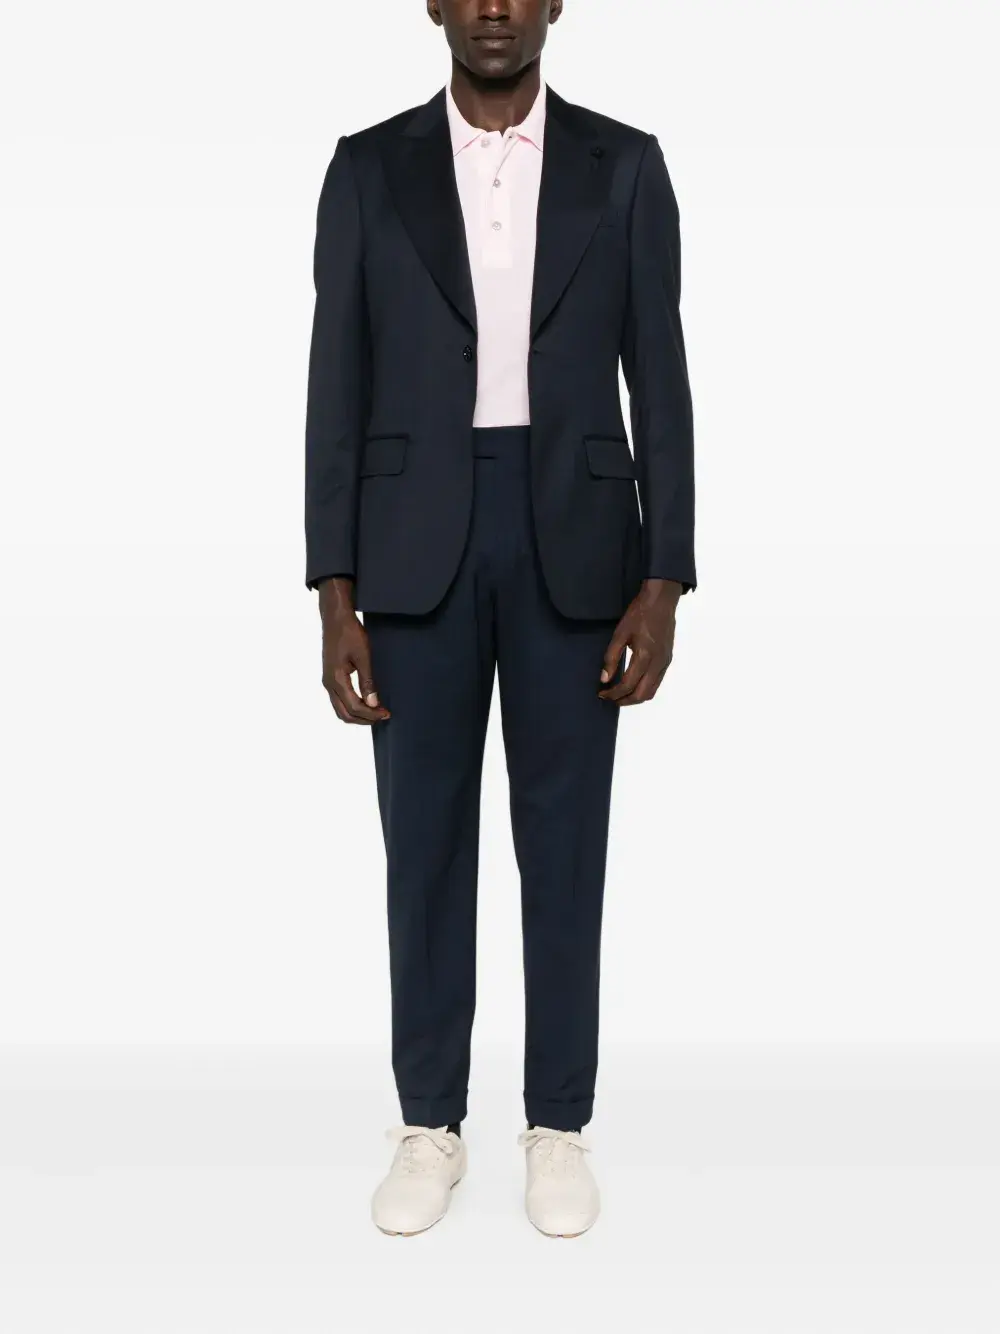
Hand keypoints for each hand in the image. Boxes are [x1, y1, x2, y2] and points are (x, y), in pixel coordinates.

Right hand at [318, 578, 389, 724]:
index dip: (371, 714)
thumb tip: (373, 704)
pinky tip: (365, 702)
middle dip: (364, 719)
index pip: (354, 706)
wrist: (335, 618)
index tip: (386, 713)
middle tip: (382, 715)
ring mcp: (327, 681)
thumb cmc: (350, 633)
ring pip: (340, 709)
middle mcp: (328, 683)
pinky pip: (339, 700)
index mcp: (335, 679)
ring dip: (357, 714)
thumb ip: (367, 682)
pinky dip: (351, 706)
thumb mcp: (363, 657)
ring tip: (375, 711)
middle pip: (344, 713)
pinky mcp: (330, 676)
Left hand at [598, 578, 681, 705]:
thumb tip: (604, 679)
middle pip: (642, 694)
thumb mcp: (620, 634)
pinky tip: (633, 684)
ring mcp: (665, 663)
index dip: (614, 693)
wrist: (661, 602)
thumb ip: (611, 657)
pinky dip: (644, 689)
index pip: (628, 684)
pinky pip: (656, 682)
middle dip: (625, 700)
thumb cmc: (638, 615)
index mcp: (645, 656)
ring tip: (620, 695)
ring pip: (651, 691)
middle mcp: (658, 664)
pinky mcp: (667, 660)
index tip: (602, 694)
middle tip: (610, 698)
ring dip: (635, 697)